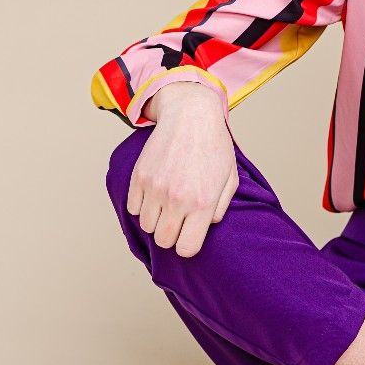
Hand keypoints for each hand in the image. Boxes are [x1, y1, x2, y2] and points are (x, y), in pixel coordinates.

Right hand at [126, 84, 238, 257]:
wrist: (191, 115)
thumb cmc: (214, 146)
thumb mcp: (230, 177)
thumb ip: (221, 207)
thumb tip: (207, 225)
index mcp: (202, 203)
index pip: (186, 248)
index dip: (187, 246)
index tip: (189, 236)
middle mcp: (177, 199)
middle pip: (163, 241)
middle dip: (171, 236)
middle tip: (178, 221)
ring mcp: (155, 188)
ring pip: (146, 226)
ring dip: (156, 220)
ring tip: (167, 204)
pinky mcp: (140, 177)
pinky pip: (133, 208)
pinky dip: (142, 205)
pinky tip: (155, 192)